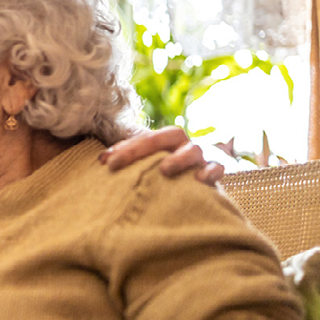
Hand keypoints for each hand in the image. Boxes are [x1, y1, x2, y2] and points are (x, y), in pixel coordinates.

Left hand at [99, 126, 224, 184]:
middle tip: (123, 163)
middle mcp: (183, 145)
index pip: (146, 136)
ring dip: (179, 158)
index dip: (127, 148)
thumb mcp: (143, 164)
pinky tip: (200, 180)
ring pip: (194, 150)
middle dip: (146, 146)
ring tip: (164, 170)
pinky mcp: (214, 174)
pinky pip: (217, 168)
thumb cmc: (162, 172)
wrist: (196, 185)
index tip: (107, 163)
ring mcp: (200, 159)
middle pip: (171, 134)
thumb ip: (124, 159)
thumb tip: (102, 160)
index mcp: (166, 140)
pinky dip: (211, 172)